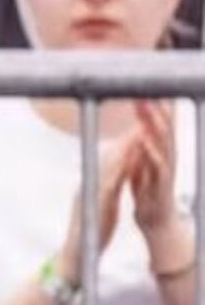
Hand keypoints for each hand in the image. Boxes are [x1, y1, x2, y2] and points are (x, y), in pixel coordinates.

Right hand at [58, 132, 139, 286]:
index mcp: (92, 185)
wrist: (74, 258)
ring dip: (125, 146)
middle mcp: (89, 185)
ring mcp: (90, 193)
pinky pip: (109, 183)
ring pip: (109, 165)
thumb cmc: (90, 234)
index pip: (110, 159)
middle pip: (110, 155)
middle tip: (142, 117)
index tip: (140, 124)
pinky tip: (131, 159)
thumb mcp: (102, 206)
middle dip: (127, 136)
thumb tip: (117, 176)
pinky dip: (120, 169)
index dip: (126, 141)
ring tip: (139, 129)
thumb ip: (109, 189)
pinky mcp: (94, 204)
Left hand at [128, 99, 179, 239]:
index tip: (145, 84)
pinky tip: (144, 140)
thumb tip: (136, 128)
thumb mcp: (143, 164)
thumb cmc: (148, 191)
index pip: (158, 122)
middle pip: (162, 126)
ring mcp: (166, 168)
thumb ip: (140, 147)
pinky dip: (151, 151)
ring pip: (162, 141)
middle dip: (154, 107)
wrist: (157, 221)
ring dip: (154, 123)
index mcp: (161, 150)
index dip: (154, 104)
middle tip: (144, 87)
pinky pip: (157, 165)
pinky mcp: (161, 183)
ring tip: (146, 105)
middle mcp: (167, 155)